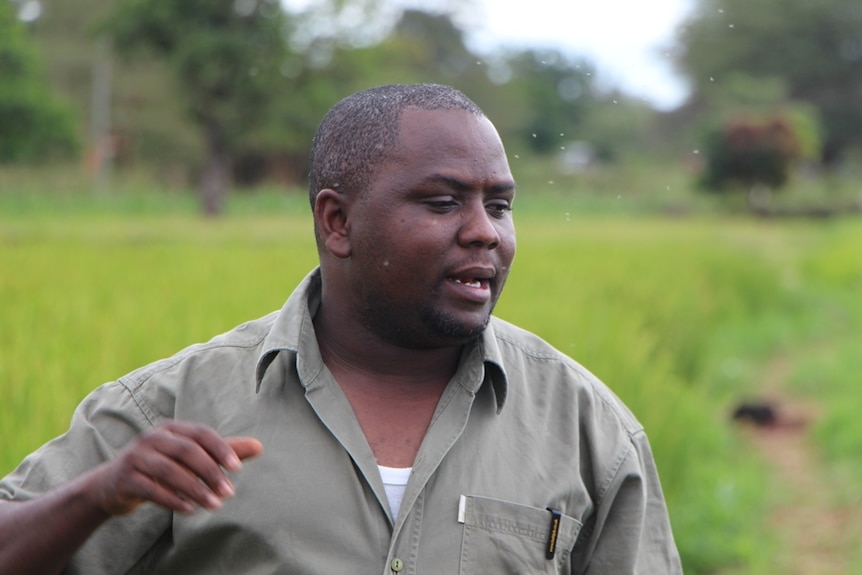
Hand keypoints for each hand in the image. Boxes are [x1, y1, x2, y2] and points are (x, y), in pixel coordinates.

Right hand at [88, 421, 262, 515]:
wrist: (112, 485)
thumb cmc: (161, 467)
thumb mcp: (191, 457)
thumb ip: (223, 451)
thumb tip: (260, 446)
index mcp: (171, 429)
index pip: (200, 433)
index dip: (220, 449)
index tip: (237, 468)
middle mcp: (152, 438)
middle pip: (186, 451)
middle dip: (210, 472)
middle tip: (229, 493)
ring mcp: (136, 458)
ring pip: (169, 471)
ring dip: (194, 489)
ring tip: (214, 505)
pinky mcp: (125, 479)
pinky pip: (151, 489)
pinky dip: (173, 500)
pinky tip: (190, 510)